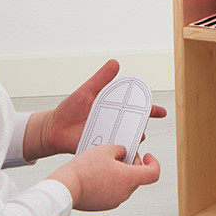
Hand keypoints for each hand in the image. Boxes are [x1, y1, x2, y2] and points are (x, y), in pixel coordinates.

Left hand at [24, 60, 166, 160]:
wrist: (53, 129)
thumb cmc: (70, 109)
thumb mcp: (86, 91)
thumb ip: (100, 79)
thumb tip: (115, 62)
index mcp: (115, 108)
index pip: (138, 109)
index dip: (151, 110)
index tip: (162, 112)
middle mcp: (115, 123)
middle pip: (136, 125)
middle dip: (143, 127)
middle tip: (143, 126)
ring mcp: (110, 136)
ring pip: (128, 139)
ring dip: (134, 140)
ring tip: (134, 139)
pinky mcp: (102, 148)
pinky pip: (115, 151)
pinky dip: (122, 152)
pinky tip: (123, 152)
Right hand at [50, 144, 160, 210]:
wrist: (64, 187)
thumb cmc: (84, 170)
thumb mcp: (106, 149)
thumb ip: (120, 149)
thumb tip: (123, 153)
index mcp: (130, 179)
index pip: (153, 173)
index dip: (154, 162)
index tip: (147, 155)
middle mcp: (125, 192)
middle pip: (137, 176)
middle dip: (131, 163)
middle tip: (119, 153)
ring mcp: (114, 200)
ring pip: (124, 183)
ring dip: (120, 173)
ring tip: (105, 162)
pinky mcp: (102, 205)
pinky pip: (112, 191)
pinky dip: (110, 182)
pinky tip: (97, 173)